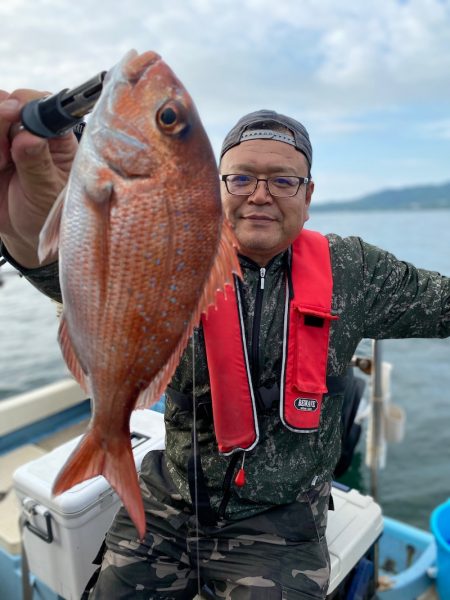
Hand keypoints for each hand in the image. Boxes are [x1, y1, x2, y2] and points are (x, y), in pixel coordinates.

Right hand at [0, 89, 77, 267]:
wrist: (25, 232)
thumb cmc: (46, 212)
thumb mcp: (46, 192)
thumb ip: (37, 165)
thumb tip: (29, 137)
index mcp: (54, 136)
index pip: (38, 102)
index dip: (23, 104)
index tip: (13, 114)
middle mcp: (28, 130)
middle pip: (5, 102)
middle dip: (0, 121)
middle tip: (4, 154)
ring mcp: (5, 138)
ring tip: (1, 165)